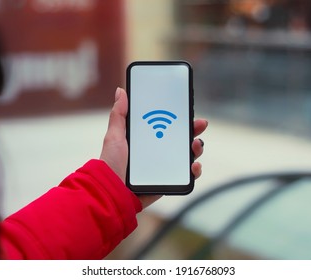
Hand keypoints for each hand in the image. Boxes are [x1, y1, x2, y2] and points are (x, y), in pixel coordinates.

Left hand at [100, 87, 207, 207]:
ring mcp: (164, 167)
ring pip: (186, 156)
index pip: (166, 125)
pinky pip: (186, 176)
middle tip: (200, 124)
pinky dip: (194, 171)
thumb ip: (119, 115)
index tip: (188, 109)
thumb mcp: (114, 136)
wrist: (112, 193)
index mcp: (146, 140)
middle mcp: (157, 152)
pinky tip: (194, 166)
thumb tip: (121, 91)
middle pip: (180, 139)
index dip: (179, 118)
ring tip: (196, 145)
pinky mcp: (167, 182)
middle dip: (193, 131)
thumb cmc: (110, 164)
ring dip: (196, 149)